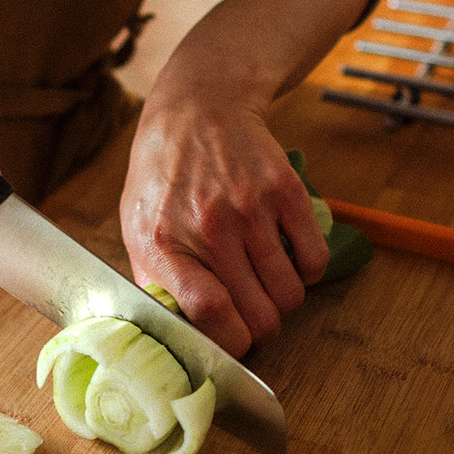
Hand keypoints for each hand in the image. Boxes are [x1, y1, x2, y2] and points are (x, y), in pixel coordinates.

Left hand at [121, 89, 328, 357]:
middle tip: (253, 313)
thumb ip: (154, 281)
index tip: (234, 345)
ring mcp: (251, 208)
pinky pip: (315, 260)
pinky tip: (287, 257)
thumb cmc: (163, 175)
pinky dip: (307, 271)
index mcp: (165, 244)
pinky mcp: (285, 191)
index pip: (210, 314)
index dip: (231, 343)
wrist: (197, 109)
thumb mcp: (137, 227)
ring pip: (290, 295)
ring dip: (283, 300)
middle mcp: (210, 227)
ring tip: (267, 282)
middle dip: (260, 327)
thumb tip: (178, 336)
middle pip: (259, 315)